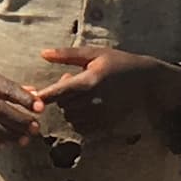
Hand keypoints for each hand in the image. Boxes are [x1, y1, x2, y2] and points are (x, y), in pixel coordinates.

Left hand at [33, 45, 180, 143]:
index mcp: (89, 80)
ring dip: (71, 108)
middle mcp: (94, 100)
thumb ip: (67, 55)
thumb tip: (43, 53)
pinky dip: (81, 119)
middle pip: (63, 105)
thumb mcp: (95, 54)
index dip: (43, 96)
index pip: (58, 92)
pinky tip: (90, 107)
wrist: (149, 83)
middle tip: (75, 83)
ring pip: (71, 118)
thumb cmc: (120, 63)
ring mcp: (101, 116)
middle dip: (63, 96)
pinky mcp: (107, 126)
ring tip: (85, 95)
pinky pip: (82, 128)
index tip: (32, 97)